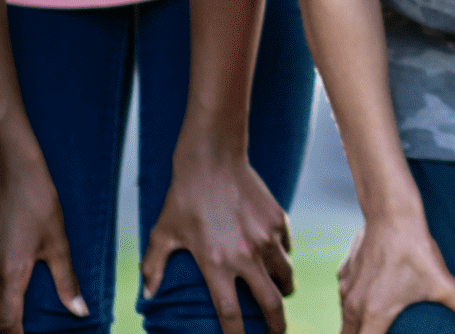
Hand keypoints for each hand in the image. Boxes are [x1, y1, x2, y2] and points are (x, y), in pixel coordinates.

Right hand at [0, 136, 85, 333]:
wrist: (15, 172)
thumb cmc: (37, 203)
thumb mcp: (57, 242)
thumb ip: (66, 279)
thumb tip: (79, 310)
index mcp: (10, 276)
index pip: (8, 322)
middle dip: (14, 325)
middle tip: (34, 328)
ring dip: (11, 308)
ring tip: (33, 314)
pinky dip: (8, 291)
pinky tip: (25, 289)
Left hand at [141, 148, 293, 333]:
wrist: (213, 159)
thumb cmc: (183, 198)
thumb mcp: (163, 234)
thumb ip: (153, 267)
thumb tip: (146, 296)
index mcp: (216, 265)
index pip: (230, 313)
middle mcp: (246, 255)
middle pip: (270, 303)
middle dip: (276, 325)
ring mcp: (266, 238)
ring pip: (285, 276)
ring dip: (283, 290)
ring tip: (280, 295)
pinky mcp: (278, 220)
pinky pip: (286, 248)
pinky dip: (282, 258)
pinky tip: (276, 258)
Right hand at [337, 213, 454, 333]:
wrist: (392, 214)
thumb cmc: (415, 251)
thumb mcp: (442, 282)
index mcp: (374, 314)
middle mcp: (353, 305)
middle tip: (383, 332)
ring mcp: (345, 288)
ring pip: (345, 318)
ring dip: (357, 324)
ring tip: (376, 322)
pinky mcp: (344, 273)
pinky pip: (344, 296)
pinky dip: (354, 302)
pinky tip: (371, 294)